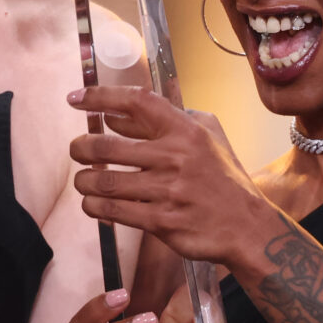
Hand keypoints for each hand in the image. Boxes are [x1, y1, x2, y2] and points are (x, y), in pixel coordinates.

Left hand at [67, 86, 274, 268]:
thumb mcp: (206, 137)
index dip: (101, 96)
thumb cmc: (223, 179)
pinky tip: (93, 204)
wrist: (246, 226)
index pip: (136, 102)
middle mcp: (174, 157)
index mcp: (185, 131)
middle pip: (106, 146)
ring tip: (82, 181)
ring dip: (84, 181)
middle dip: (80, 148)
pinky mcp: (161, 222)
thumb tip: (115, 117)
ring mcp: (167, 191)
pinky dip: (94, 207)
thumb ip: (164, 122)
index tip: (76, 97)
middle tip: (76, 150)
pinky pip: (114, 211)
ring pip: (104, 182)